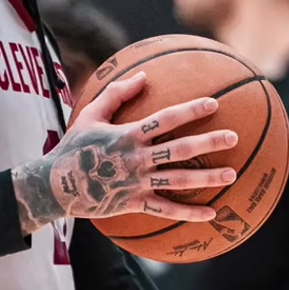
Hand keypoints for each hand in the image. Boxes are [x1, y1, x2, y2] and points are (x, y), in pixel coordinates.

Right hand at [12, 71, 237, 233]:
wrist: (54, 186)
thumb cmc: (73, 146)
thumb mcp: (90, 115)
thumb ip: (117, 93)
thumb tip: (144, 75)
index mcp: (128, 135)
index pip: (165, 119)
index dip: (190, 110)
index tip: (213, 104)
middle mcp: (136, 159)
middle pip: (180, 149)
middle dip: (208, 142)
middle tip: (234, 137)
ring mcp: (137, 182)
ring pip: (178, 180)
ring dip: (207, 178)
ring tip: (232, 174)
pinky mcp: (134, 203)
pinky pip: (166, 210)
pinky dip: (189, 214)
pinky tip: (211, 214)